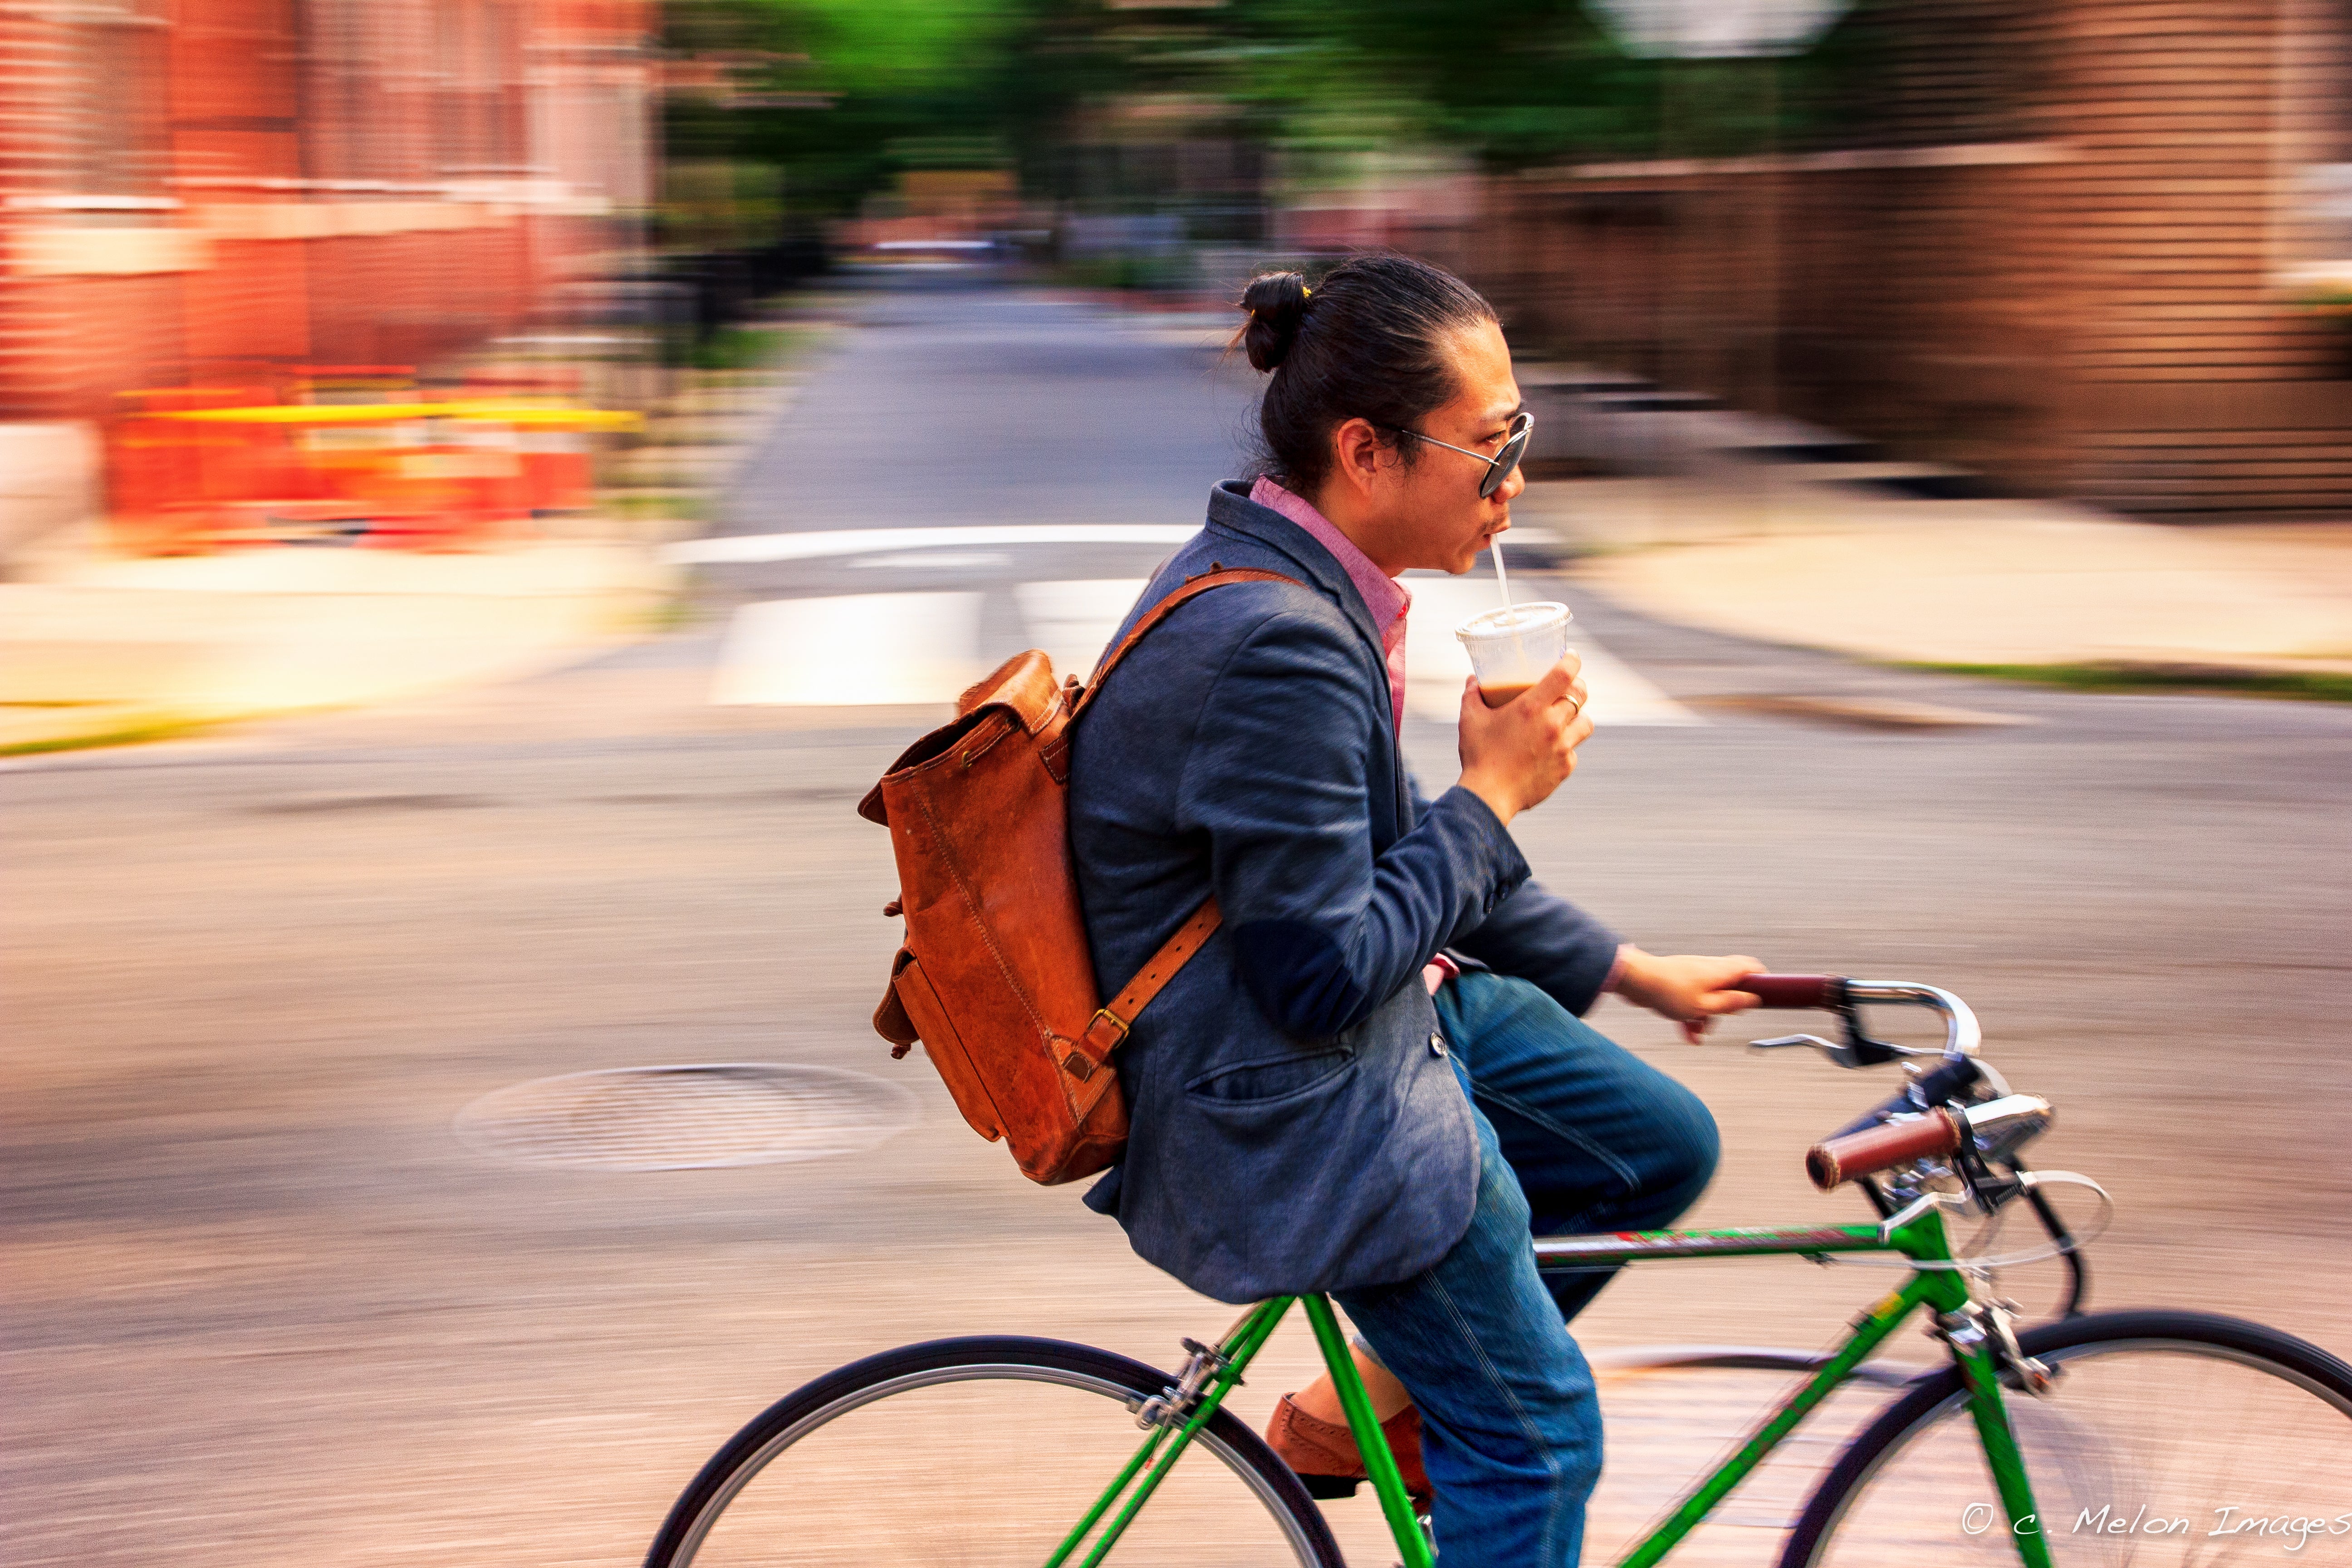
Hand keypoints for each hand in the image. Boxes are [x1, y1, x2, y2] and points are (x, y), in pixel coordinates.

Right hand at [1455, 657, 1592, 824]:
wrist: (1488, 796)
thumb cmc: (1478, 755)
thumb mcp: (1469, 719)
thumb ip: (1472, 694)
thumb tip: (1472, 679)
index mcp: (1531, 707)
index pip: (1564, 674)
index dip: (1572, 660)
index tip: (1571, 657)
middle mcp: (1552, 725)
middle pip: (1580, 695)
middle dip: (1577, 686)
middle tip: (1569, 686)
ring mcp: (1562, 747)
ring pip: (1585, 723)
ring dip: (1577, 717)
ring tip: (1565, 719)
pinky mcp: (1565, 768)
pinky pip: (1573, 751)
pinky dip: (1566, 747)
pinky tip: (1551, 749)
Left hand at [1612, 948, 1765, 1043]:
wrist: (1636, 981)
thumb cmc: (1669, 991)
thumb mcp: (1705, 1006)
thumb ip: (1731, 1004)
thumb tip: (1752, 1000)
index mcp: (1721, 971)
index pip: (1751, 968)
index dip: (1760, 983)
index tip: (1760, 1000)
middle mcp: (1710, 969)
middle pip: (1731, 987)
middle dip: (1728, 1007)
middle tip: (1720, 1020)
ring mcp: (1695, 975)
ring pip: (1710, 997)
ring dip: (1708, 1016)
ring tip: (1698, 1032)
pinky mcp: (1681, 982)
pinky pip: (1693, 999)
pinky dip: (1693, 1014)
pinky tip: (1687, 1032)